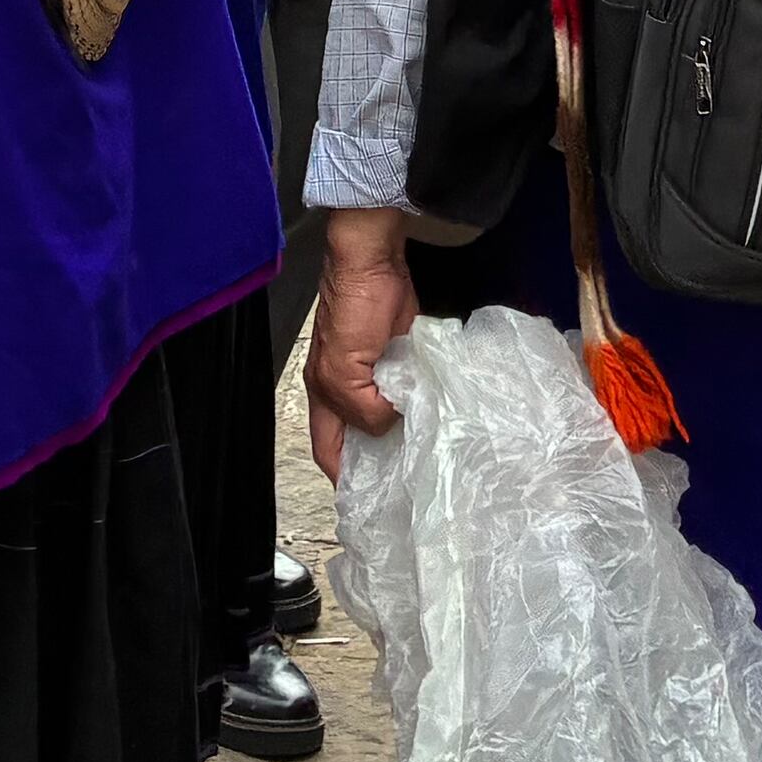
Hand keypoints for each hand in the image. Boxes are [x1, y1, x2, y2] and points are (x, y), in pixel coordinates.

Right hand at [305, 207, 416, 479]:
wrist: (375, 261)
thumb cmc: (350, 306)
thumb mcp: (345, 371)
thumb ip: (362, 409)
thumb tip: (388, 424)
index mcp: (324, 393)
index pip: (328, 449)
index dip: (342, 476)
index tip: (366, 500)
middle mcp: (348, 387)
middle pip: (360, 433)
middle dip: (378, 455)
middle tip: (405, 480)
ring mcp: (375, 370)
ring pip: (387, 413)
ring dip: (404, 429)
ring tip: (425, 452)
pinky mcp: (402, 354)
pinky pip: (410, 389)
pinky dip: (421, 402)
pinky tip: (437, 416)